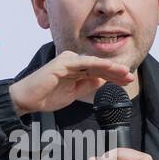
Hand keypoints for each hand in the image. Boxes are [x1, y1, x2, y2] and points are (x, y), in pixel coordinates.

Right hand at [9, 50, 134, 115]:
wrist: (28, 100)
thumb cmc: (47, 96)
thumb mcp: (74, 93)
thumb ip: (88, 84)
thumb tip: (103, 80)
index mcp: (76, 68)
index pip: (99, 71)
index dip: (114, 75)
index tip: (127, 80)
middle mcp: (73, 61)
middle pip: (99, 66)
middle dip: (116, 71)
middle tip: (130, 76)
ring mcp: (68, 60)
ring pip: (95, 63)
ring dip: (111, 67)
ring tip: (124, 72)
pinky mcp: (63, 62)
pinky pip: (84, 62)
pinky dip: (98, 64)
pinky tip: (110, 67)